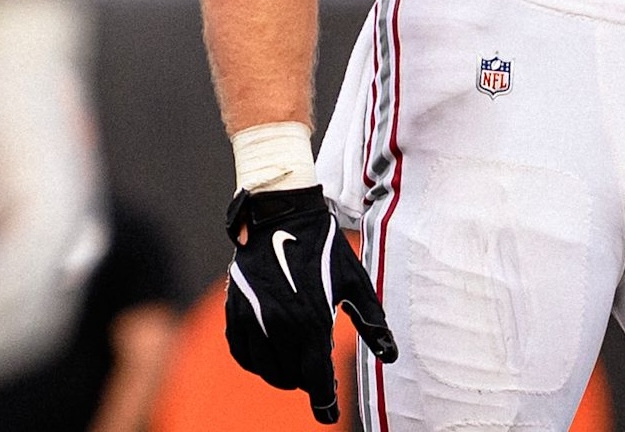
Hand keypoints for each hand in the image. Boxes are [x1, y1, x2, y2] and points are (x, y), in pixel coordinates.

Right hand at [225, 185, 397, 423]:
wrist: (281, 212)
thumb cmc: (323, 246)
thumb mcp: (354, 281)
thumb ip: (372, 321)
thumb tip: (389, 354)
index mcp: (312, 321)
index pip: (316, 380)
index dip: (324, 403)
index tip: (329, 414)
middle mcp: (280, 325)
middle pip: (291, 378)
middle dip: (307, 383)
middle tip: (317, 376)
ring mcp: (254, 317)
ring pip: (266, 369)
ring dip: (282, 375)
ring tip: (295, 367)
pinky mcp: (235, 309)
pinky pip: (242, 352)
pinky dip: (255, 362)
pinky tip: (268, 356)